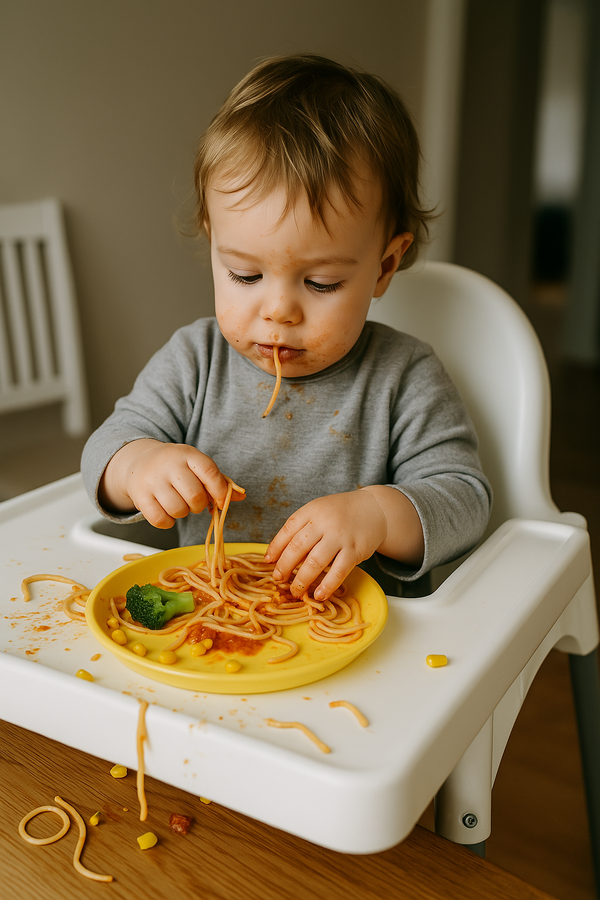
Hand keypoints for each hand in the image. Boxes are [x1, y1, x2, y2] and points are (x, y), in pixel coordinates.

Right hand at [99, 439, 243, 527]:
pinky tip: (166, 512)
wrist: (139, 461)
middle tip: (193, 501)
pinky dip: (168, 522)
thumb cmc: (175, 467)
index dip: (219, 491)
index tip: (220, 502)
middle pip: (195, 496)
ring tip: (178, 503)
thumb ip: (218, 481)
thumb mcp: (196, 466)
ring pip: (178, 510)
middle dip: (199, 505)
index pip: (209, 472)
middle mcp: (169, 465)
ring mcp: (153, 481)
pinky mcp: (140, 497)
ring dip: (183, 513)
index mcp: (187, 454)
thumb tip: (240, 497)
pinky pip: (160, 520)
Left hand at [265, 487, 423, 599]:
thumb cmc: (341, 513)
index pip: (287, 530)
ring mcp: (340, 537)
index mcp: (312, 511)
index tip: (268, 562)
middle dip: (284, 567)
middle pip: (297, 548)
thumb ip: (301, 528)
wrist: (374, 509)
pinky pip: (338, 572)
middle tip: (278, 579)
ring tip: (296, 591)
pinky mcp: (355, 550)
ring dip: (302, 580)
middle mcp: (324, 522)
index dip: (275, 548)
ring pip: (315, 562)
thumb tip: (278, 555)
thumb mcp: (319, 511)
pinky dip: (327, 586)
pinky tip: (319, 595)